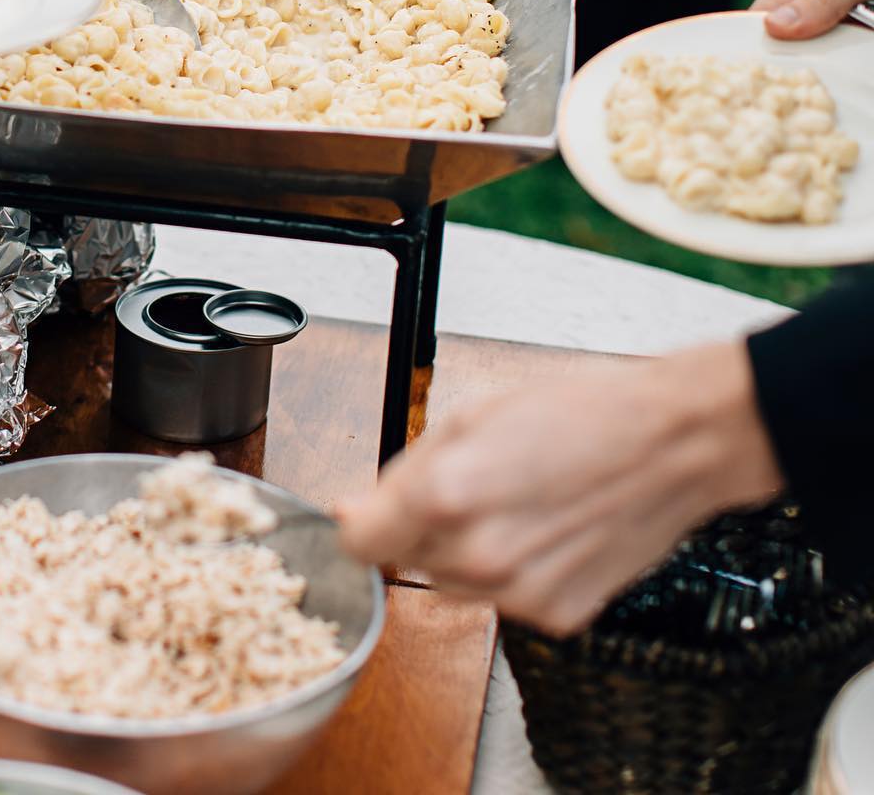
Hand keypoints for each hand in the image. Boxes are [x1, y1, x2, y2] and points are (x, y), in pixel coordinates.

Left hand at [337, 341, 781, 634]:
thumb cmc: (583, 412)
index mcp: (446, 497)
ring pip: (451, 581)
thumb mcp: (474, 412)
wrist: (673, 444)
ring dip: (464, 548)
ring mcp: (520, 595)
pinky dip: (512, 569)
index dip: (362, 518)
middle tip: (470, 480)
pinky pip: (504, 598)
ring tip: (515, 499)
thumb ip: (406, 468)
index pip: (358, 541)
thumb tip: (356, 507)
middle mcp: (478, 557)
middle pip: (405, 559)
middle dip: (420, 524)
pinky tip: (545, 527)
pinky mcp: (559, 617)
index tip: (370, 507)